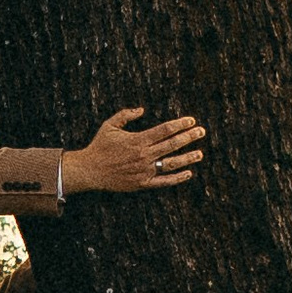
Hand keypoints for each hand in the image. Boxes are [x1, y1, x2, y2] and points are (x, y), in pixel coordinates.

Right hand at [66, 106, 204, 193]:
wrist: (89, 170)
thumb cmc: (100, 146)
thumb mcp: (109, 125)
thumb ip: (126, 114)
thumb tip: (142, 109)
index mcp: (138, 140)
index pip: (165, 130)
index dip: (180, 124)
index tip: (191, 120)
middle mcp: (144, 155)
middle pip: (172, 144)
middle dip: (189, 137)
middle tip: (202, 131)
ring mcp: (144, 170)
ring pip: (171, 163)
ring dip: (187, 158)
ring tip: (200, 153)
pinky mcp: (142, 183)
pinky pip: (163, 181)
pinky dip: (177, 178)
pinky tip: (188, 173)